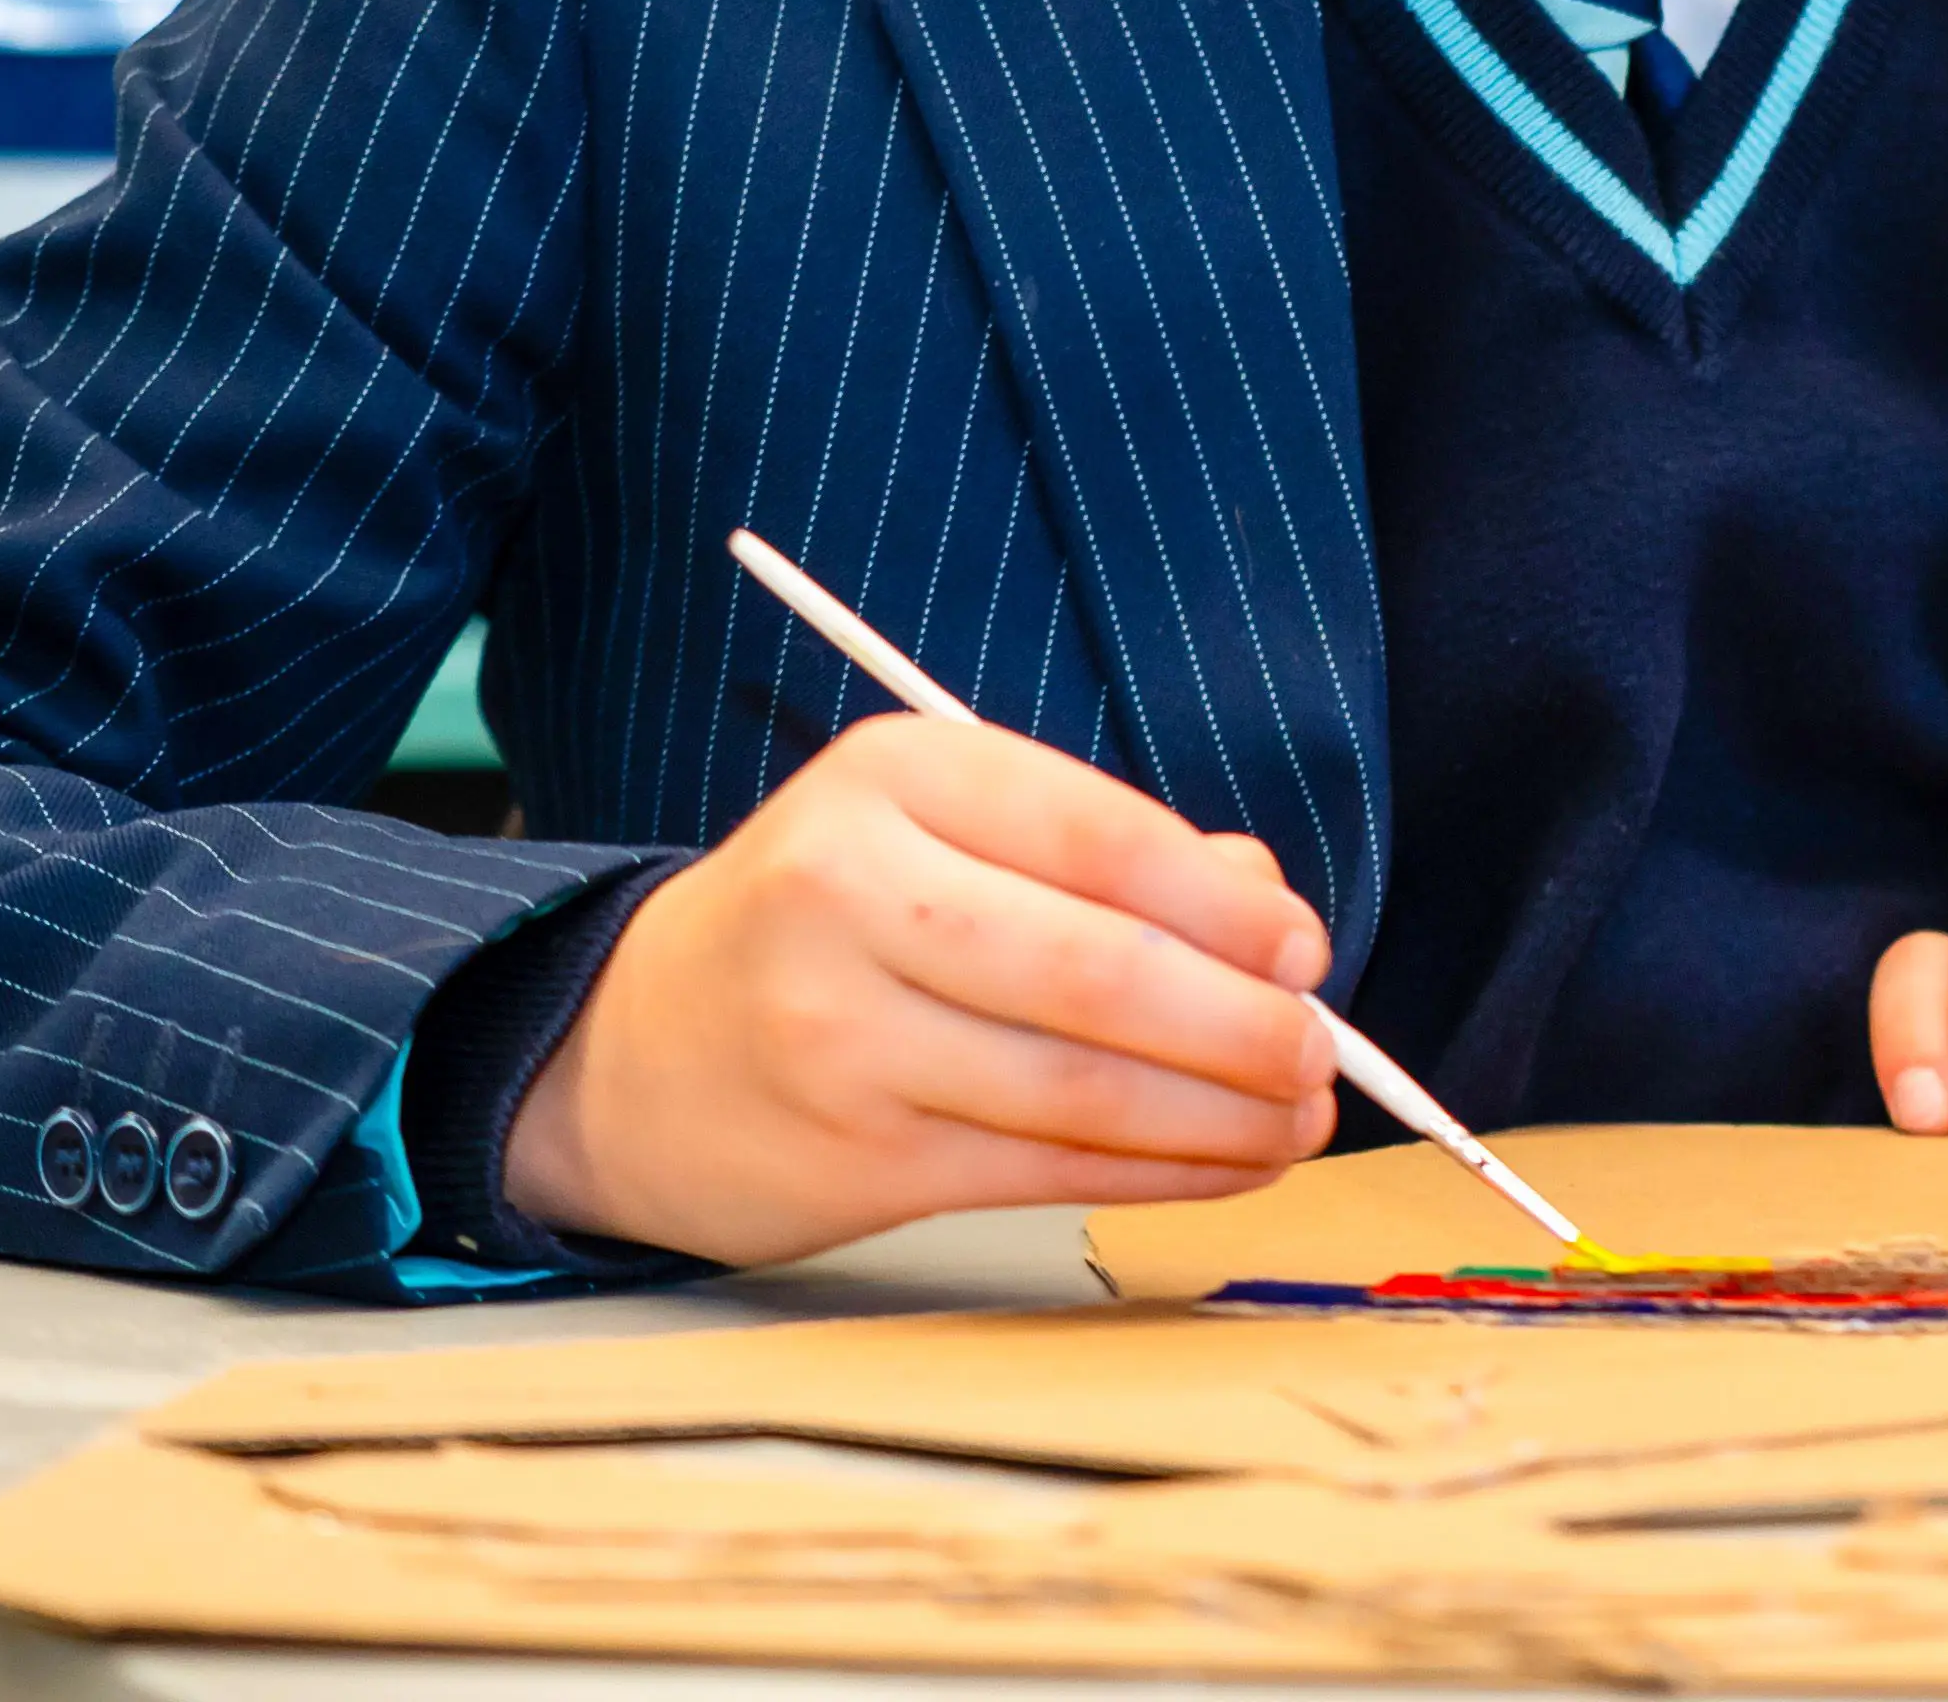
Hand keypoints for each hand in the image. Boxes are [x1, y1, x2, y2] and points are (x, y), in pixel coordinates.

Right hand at [503, 713, 1337, 1265]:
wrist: (627, 1048)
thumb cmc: (830, 921)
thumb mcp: (944, 830)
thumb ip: (1108, 854)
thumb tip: (1267, 912)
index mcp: (898, 777)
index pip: (1101, 836)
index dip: (1225, 906)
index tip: (1305, 951)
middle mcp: (856, 894)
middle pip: (1100, 972)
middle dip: (1241, 1024)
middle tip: (1320, 1052)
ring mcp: (842, 1034)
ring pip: (1080, 1087)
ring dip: (1219, 1114)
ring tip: (1297, 1118)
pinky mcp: (850, 1158)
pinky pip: (1044, 1168)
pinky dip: (1159, 1171)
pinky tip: (1224, 1163)